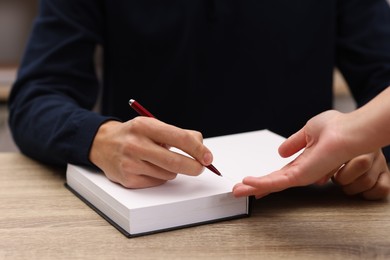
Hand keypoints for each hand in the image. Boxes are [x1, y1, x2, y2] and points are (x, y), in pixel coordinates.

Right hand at [89, 117, 213, 187]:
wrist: (102, 143)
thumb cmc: (134, 134)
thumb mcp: (154, 126)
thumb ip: (179, 134)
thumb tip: (202, 148)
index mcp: (145, 126)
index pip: (180, 139)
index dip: (198, 150)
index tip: (208, 158)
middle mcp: (136, 144)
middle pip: (175, 162)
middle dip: (194, 167)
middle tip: (199, 168)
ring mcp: (130, 163)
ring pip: (168, 174)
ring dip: (172, 170)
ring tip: (159, 161)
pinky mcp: (127, 179)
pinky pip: (156, 183)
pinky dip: (159, 177)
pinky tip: (148, 168)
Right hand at [232, 110, 389, 199]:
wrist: (348, 132)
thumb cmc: (336, 129)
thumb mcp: (308, 131)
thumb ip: (294, 142)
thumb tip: (280, 151)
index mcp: (303, 162)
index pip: (279, 173)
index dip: (264, 178)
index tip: (251, 182)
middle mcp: (300, 171)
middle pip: (272, 182)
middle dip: (254, 186)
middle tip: (239, 191)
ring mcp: (300, 175)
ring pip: (272, 184)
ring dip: (253, 187)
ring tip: (237, 191)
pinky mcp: (300, 176)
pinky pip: (276, 182)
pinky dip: (261, 183)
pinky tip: (248, 183)